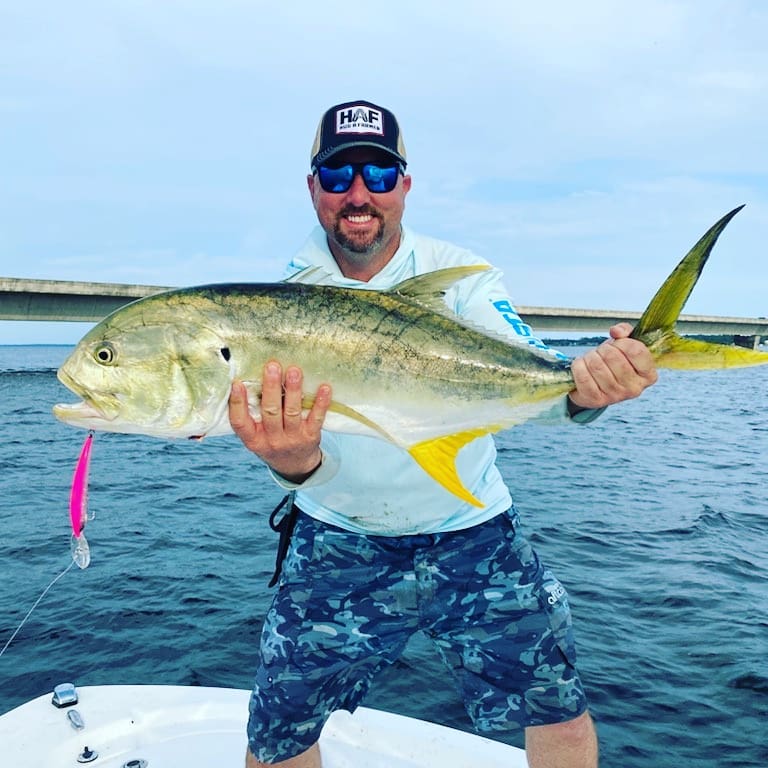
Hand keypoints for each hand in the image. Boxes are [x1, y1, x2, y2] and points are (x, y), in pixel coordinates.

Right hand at [228, 361, 331, 482]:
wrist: (294, 465)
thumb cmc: (271, 440)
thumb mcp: (256, 435)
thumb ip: (251, 414)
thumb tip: (248, 378)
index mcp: (253, 439)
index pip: (240, 422)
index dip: (237, 403)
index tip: (237, 383)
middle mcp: (271, 440)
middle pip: (270, 412)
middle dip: (271, 388)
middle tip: (272, 366)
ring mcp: (292, 439)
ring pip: (292, 412)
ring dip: (294, 390)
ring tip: (294, 371)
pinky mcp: (311, 436)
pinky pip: (316, 418)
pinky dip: (320, 403)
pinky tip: (324, 388)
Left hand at [568, 322, 657, 409]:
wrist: (595, 384)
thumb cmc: (613, 363)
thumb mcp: (624, 345)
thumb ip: (625, 332)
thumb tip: (616, 331)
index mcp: (648, 375)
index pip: (636, 351)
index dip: (623, 342)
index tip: (617, 343)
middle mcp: (634, 389)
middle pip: (613, 357)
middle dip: (603, 349)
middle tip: (601, 352)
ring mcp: (615, 396)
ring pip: (596, 365)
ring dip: (589, 357)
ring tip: (591, 359)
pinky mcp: (595, 400)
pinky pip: (582, 376)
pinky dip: (578, 366)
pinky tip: (582, 366)